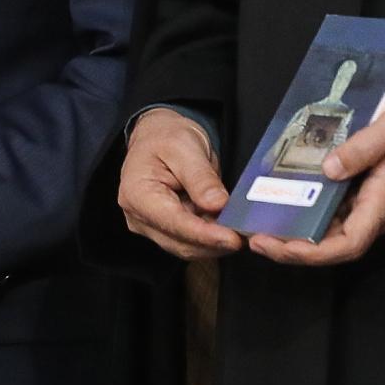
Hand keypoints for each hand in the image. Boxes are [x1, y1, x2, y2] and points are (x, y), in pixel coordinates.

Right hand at [119, 108, 242, 260]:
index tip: (232, 238)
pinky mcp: (165, 229)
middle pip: (180, 242)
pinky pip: (190, 241)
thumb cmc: (166, 137)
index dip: (205, 234)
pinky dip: (211, 238)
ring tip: (242, 231)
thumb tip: (217, 204)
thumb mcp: (185, 147)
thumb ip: (200, 177)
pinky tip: (230, 229)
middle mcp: (138, 217)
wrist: (158, 137)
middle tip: (247, 235)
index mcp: (137, 194)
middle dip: (214, 242)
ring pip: (187, 247)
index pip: (174, 223)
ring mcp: (150, 226)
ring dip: (215, 243)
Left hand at [248, 90, 384, 267]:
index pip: (347, 244)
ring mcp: (383, 209)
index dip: (309, 253)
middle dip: (294, 248)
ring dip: (303, 235)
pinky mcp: (381, 200)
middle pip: (336, 246)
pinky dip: (318, 217)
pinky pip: (346, 217)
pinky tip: (296, 203)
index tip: (275, 245)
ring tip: (266, 222)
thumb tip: (327, 169)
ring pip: (338, 234)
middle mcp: (384, 214)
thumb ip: (363, 146)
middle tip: (255, 236)